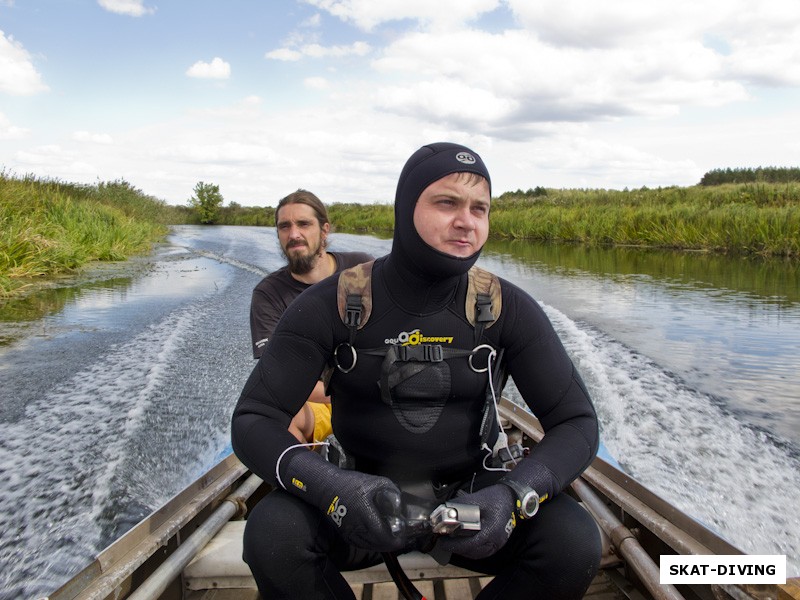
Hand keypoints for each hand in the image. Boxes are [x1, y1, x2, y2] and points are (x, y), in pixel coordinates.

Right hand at [280, 449, 405, 551]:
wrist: (327, 487)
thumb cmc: (351, 483)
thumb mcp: (376, 482)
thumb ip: (392, 492)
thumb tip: (403, 503)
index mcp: (366, 514)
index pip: (384, 536)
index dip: (396, 540)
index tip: (403, 536)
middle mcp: (357, 527)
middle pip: (379, 545)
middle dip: (392, 542)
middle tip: (399, 536)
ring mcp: (350, 533)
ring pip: (370, 546)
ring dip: (382, 544)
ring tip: (390, 536)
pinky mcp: (345, 535)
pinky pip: (362, 544)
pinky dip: (372, 543)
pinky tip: (377, 536)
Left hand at [439, 484, 515, 559]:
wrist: (514, 498)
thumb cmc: (497, 498)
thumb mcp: (477, 498)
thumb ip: (460, 505)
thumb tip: (444, 509)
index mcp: (491, 531)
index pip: (469, 544)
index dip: (454, 545)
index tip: (443, 541)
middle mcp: (496, 540)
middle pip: (472, 552)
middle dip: (457, 549)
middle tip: (445, 542)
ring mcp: (499, 543)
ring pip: (478, 554)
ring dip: (464, 551)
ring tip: (453, 543)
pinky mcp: (499, 542)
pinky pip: (483, 551)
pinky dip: (472, 550)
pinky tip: (466, 543)